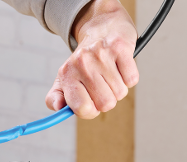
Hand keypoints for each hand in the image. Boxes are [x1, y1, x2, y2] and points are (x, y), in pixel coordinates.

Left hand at [46, 0, 138, 118]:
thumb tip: (58, 108)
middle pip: (106, 104)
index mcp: (67, 74)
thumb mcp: (65, 79)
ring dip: (119, 87)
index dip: (91, 110)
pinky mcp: (120, 47)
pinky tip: (120, 66)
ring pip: (120, 93)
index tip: (91, 101)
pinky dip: (129, 77)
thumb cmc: (85, 61)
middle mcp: (82, 63)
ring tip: (111, 73)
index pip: (83, 108)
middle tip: (102, 84)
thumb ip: (55, 97)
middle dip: (108, 99)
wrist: (102, 26)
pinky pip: (132, 80)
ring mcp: (101, 54)